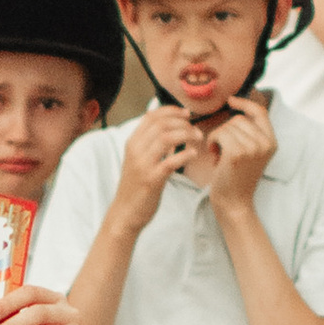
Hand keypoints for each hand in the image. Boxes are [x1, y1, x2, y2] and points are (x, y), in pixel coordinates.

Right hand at [110, 105, 200, 228]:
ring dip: (187, 135)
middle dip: (183, 123)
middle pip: (161, 124)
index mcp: (132, 143)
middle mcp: (135, 150)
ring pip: (167, 138)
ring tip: (198, 139)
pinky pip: (171, 161)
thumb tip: (173, 129)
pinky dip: (186, 154)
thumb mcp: (139, 161)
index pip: (151, 116)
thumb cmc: (136, 187)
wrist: (125, 213)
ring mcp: (143, 165)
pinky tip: (193, 155)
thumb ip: (152, 144)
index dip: (171, 111)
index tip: (186, 114)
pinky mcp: (151, 180)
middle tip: (196, 130)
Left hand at [181, 94, 274, 214]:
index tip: (231, 100)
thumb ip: (250, 132)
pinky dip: (212, 143)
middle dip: (226, 131)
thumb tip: (235, 102)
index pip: (260, 112)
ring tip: (220, 156)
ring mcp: (253, 147)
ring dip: (218, 138)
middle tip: (223, 150)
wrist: (234, 202)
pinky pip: (219, 134)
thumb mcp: (250, 152)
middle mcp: (266, 143)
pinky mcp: (237, 153)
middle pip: (239, 119)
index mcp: (272, 142)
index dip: (244, 103)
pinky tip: (215, 157)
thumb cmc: (236, 177)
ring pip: (228, 126)